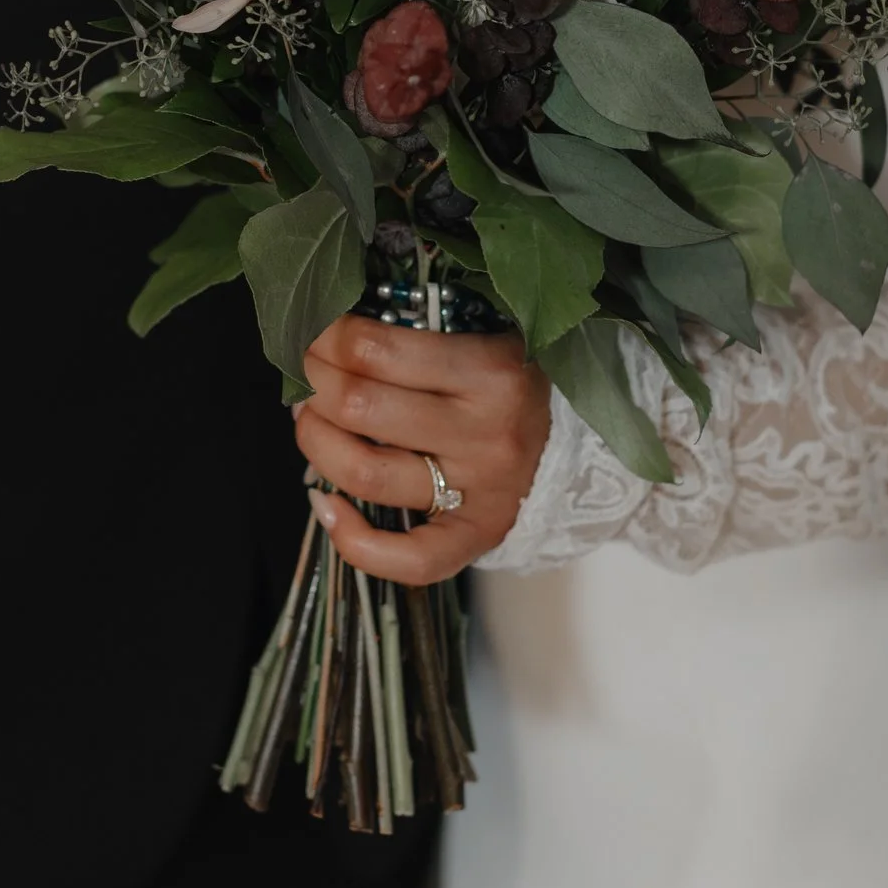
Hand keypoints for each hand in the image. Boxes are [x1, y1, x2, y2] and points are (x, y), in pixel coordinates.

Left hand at [293, 314, 549, 584]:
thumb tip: (327, 336)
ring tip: (310, 418)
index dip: (325, 337)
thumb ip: (416, 336)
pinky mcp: (479, 536)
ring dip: (316, 440)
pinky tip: (324, 504)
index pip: (375, 351)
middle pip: (360, 407)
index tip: (315, 330)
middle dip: (314, 382)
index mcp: (490, 369)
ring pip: (366, 472)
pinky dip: (352, 539)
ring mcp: (482, 489)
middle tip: (307, 370)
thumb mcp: (481, 337)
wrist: (581, 440)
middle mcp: (488, 432)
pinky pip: (409, 558)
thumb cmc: (512, 379)